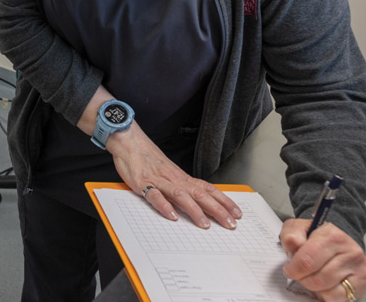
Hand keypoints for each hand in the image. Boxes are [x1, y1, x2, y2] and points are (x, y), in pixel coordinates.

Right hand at [106, 126, 243, 228]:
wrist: (129, 142)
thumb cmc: (148, 158)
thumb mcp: (169, 172)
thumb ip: (181, 186)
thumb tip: (197, 201)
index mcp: (181, 177)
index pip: (208, 189)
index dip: (223, 201)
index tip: (236, 213)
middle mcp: (174, 179)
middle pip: (200, 194)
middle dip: (217, 210)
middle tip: (230, 224)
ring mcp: (159, 181)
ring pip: (181, 196)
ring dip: (195, 210)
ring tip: (204, 224)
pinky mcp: (143, 183)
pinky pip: (155, 195)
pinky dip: (164, 206)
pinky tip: (172, 216)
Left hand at [281, 219, 365, 300]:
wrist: (343, 236)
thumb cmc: (320, 234)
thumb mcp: (300, 226)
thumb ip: (291, 234)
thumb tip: (293, 246)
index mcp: (333, 237)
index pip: (307, 261)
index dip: (293, 269)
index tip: (289, 270)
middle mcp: (350, 253)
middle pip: (317, 279)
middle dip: (302, 279)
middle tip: (299, 274)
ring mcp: (359, 270)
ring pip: (329, 291)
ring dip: (315, 288)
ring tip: (312, 277)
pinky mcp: (362, 284)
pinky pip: (340, 298)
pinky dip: (328, 295)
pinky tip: (324, 285)